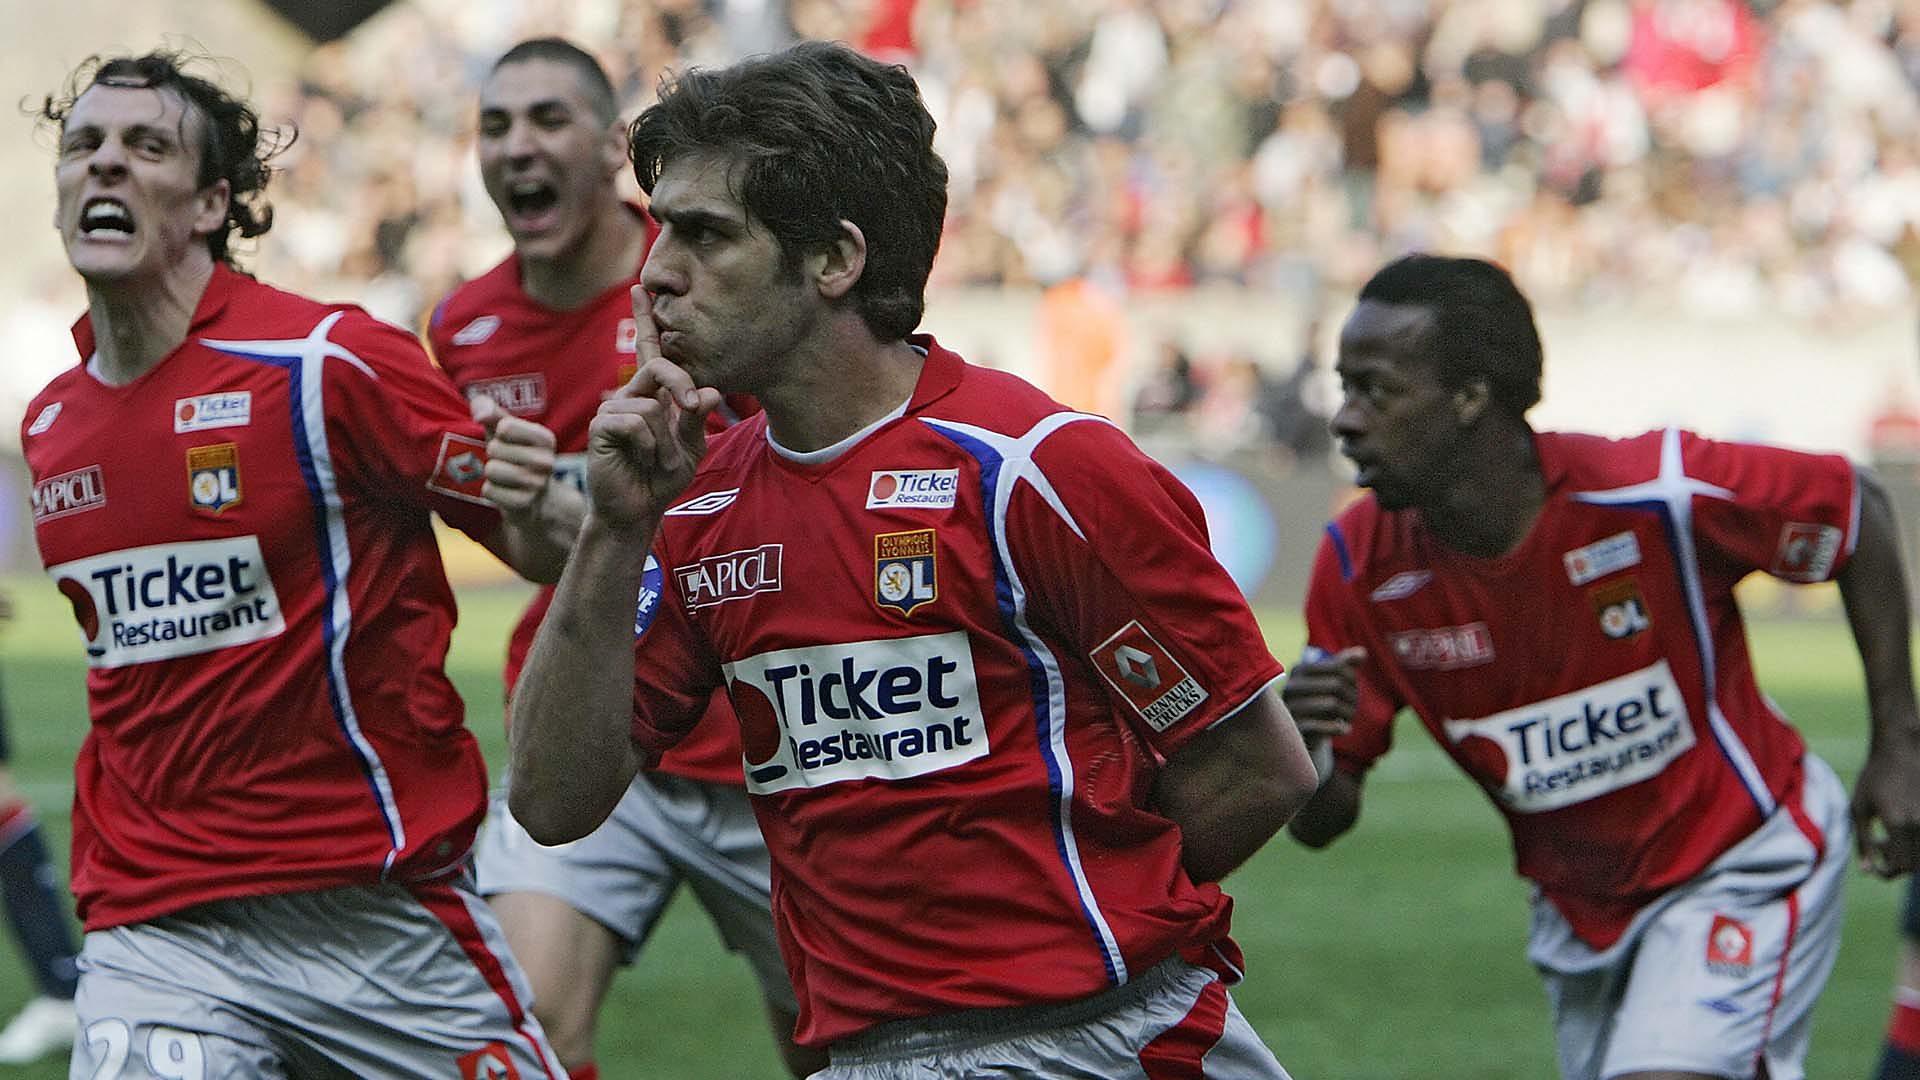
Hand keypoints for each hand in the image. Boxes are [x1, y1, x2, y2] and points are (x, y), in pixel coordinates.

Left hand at [473, 395, 558, 516]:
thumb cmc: (516, 456)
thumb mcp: (507, 431)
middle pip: (494, 448)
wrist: (535, 499)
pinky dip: (491, 491)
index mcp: (545, 438)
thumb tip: (479, 410)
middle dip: (493, 454)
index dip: (498, 433)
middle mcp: (546, 461)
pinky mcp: (524, 504)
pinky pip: (489, 491)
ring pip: (491, 470)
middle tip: (507, 461)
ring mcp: (537, 485)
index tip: (509, 440)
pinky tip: (505, 491)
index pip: (504, 426)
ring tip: (506, 475)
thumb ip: (492, 412)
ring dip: (491, 472)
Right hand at [586, 287, 721, 530]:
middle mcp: (630, 394)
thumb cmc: (662, 477)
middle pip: (658, 366)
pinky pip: (635, 423)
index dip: (644, 318)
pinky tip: (640, 460)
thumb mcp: (691, 448)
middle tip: (691, 408)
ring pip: (651, 406)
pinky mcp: (601, 426)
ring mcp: (613, 408)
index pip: (649, 349)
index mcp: (653, 394)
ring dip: (665, 441)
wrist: (638, 509)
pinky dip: (648, 446)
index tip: (641, 286)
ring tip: (657, 461)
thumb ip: (697, 419)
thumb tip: (709, 392)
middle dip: (681, 387)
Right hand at [1281, 646, 1364, 740]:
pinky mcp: (1295, 729)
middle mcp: (1291, 686)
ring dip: (1348, 713)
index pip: (1338, 667)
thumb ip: (1344, 665)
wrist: (1300, 734)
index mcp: (1299, 670)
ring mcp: (1290, 708)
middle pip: (1336, 684)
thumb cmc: (1317, 703)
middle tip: (1354, 709)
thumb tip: (1362, 652)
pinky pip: (1322, 726)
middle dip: (1352, 697)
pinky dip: (1339, 728)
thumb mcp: (1329, 683)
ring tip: (1349, 719)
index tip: (1354, 692)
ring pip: (1332, 704)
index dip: (1352, 680)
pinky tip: (1345, 730)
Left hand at [1852, 721, 1919, 876]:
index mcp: (1898, 823)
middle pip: (1916, 864)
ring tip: (1889, 837)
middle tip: (1880, 846)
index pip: (1899, 866)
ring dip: (1909, 854)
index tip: (1875, 867)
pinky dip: (1917, 842)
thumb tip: (1868, 871)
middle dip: (1897, 864)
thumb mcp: (1860, 807)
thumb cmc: (1875, 776)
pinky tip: (1901, 827)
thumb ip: (1863, 841)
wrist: (1902, 750)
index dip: (1887, 872)